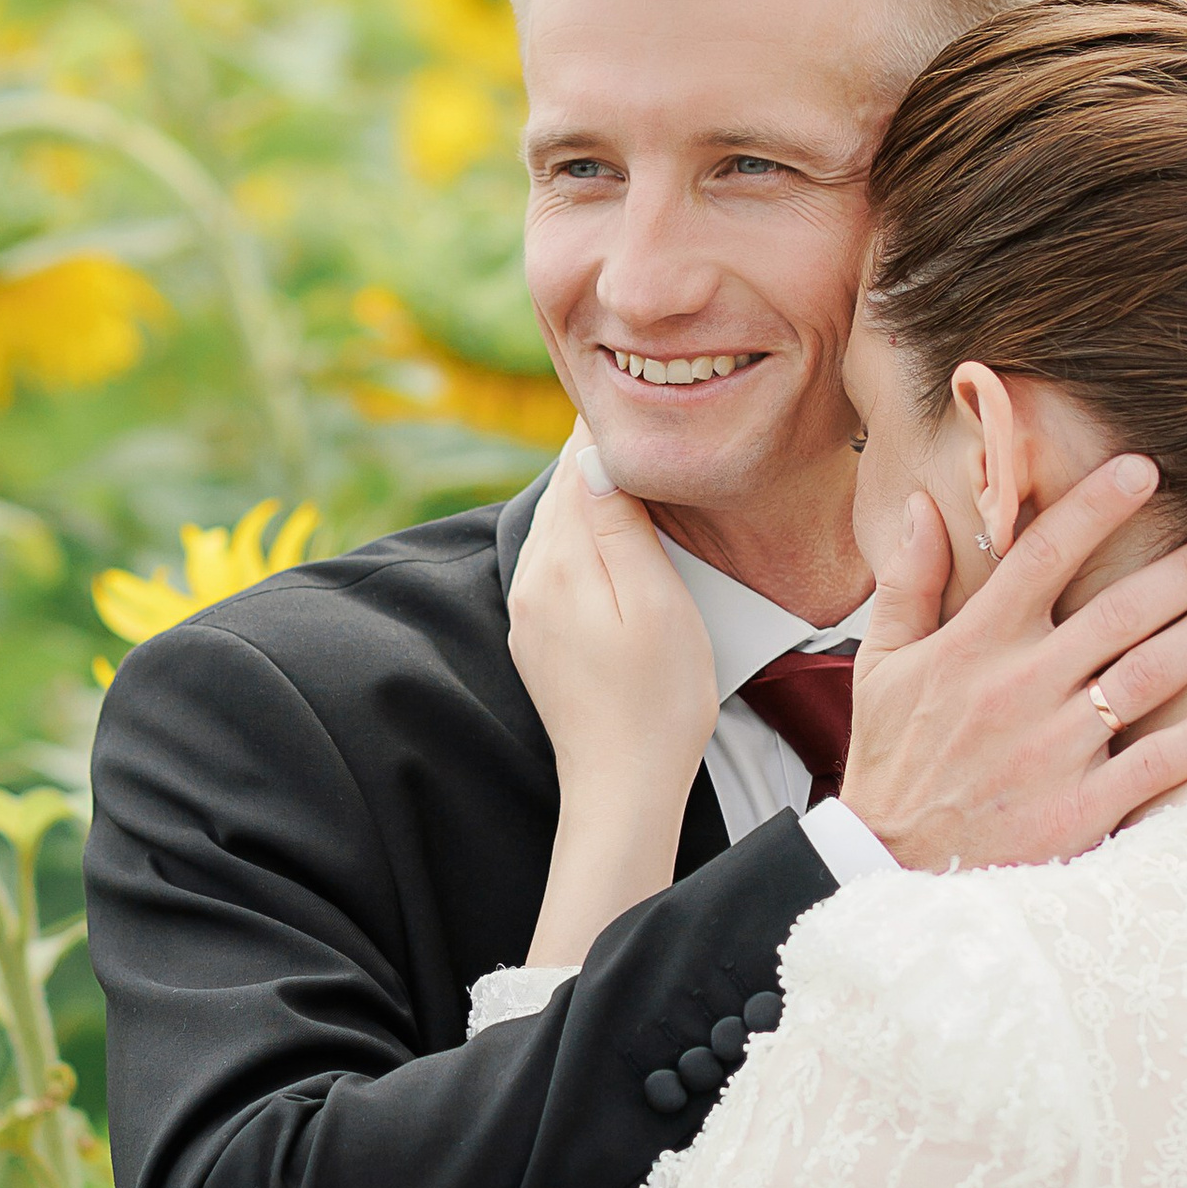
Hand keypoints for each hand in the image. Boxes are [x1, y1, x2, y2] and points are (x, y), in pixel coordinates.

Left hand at [510, 432, 719, 964]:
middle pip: (560, 494)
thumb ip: (622, 528)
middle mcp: (529, 582)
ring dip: (588, 496)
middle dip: (593, 456)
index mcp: (558, 565)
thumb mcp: (656, 604)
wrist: (623, 788)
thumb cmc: (657, 701)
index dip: (604, 431)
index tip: (634, 398)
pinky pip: (557, 564)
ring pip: (557, 527)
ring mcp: (529, 612)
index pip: (574, 469)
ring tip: (629, 462)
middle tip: (636, 417)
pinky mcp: (539, 638)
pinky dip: (582, 537)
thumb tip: (597, 459)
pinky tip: (612, 535)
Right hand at [841, 460, 1186, 870]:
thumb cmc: (893, 763)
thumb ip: (907, 583)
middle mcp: (1020, 687)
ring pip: (1150, 673)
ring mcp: (1054, 748)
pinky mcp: (1081, 808)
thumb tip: (919, 506)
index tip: (1144, 468)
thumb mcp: (880, 667)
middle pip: (1121, 610)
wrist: (888, 869)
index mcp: (975, 645)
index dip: (1095, 507)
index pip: (1042, 555)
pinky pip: (1160, 760)